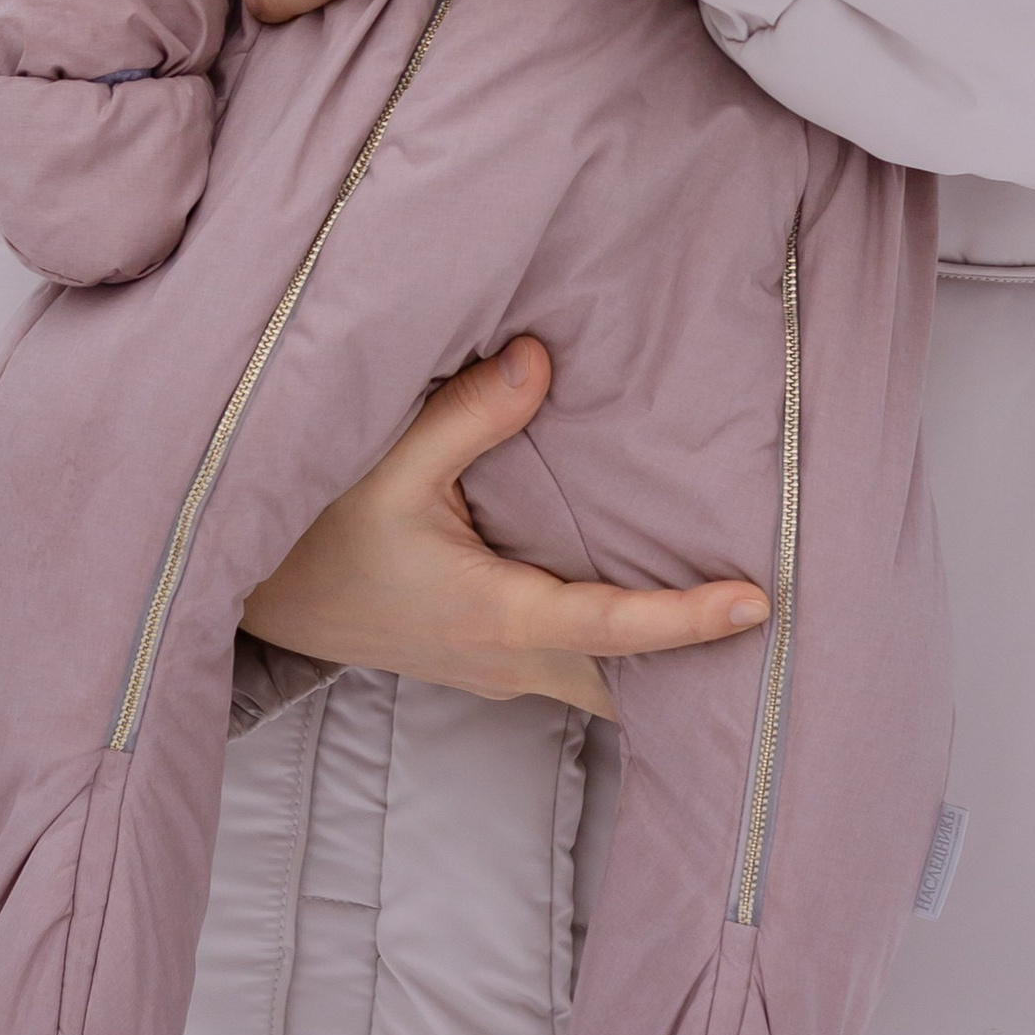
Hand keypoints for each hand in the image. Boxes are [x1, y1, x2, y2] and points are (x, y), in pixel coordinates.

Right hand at [239, 336, 767, 716]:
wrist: (260, 600)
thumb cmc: (318, 534)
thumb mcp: (386, 466)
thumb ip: (470, 414)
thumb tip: (543, 357)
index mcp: (497, 617)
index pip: (613, 627)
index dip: (688, 620)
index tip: (757, 604)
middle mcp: (510, 661)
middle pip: (628, 677)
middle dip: (697, 660)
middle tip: (774, 616)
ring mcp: (501, 671)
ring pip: (602, 676)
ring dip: (659, 653)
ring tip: (730, 603)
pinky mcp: (490, 661)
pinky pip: (576, 663)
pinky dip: (620, 642)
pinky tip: (647, 589)